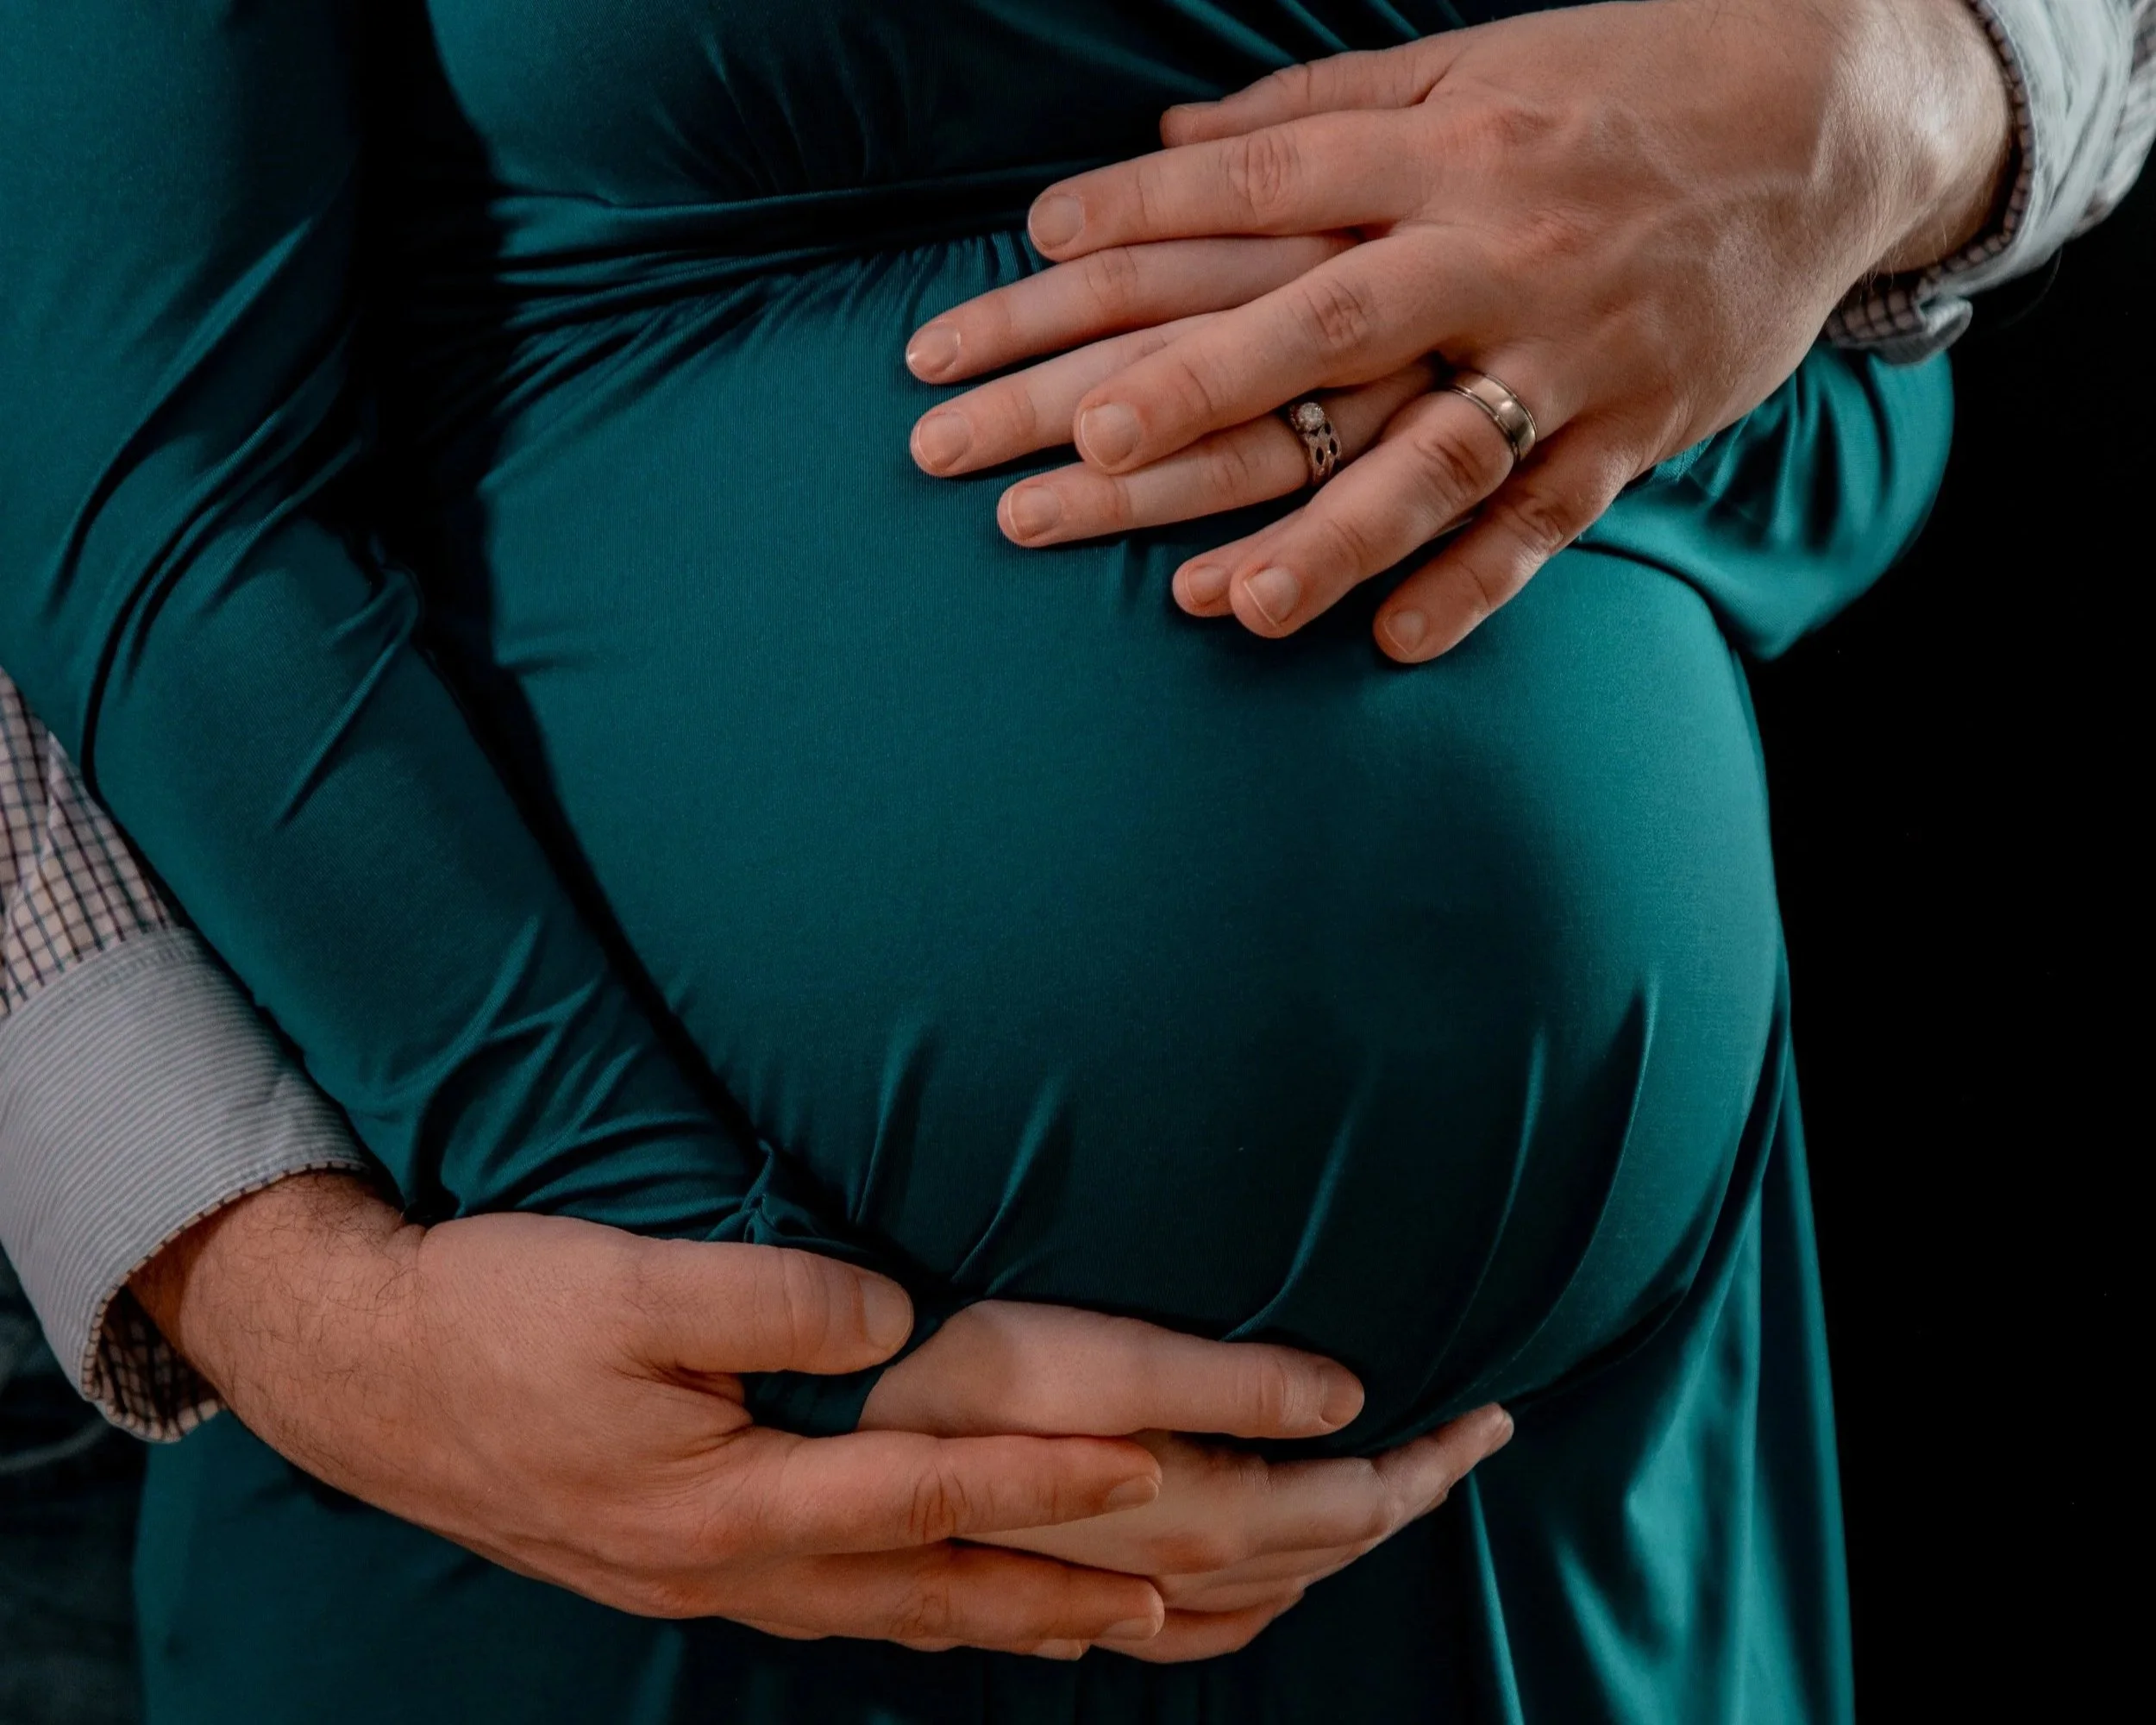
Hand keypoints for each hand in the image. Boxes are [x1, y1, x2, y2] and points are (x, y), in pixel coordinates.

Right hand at [132, 1173, 1170, 1656]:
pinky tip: (949, 1611)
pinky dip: (920, 1619)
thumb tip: (897, 1316)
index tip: (1155, 1467)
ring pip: (890, 1618)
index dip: (1047, 1481)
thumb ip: (769, 1297)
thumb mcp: (623, 1283)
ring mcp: (706, 1583)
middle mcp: (730, 1564)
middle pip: (931, 1590)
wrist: (366, 1380)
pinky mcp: (685, 1572)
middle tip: (1175, 1600)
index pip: (930, 1491)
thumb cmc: (497, 1317)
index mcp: (726, 1495)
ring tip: (1102, 1626)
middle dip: (1059, 1594)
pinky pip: (838, 1613)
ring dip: (1002, 1622)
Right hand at [862, 1303, 1512, 1660]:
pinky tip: (1244, 1588)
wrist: (786, 1448)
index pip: (1353, 1505)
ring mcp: (1095, 1594)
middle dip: (1403, 1499)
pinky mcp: (1042, 1593)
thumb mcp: (1099, 1357)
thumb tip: (1347, 1397)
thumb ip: (1232, 1384)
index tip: (1491, 1417)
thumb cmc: (953, 1375)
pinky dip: (1246, 1608)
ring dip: (1333, 1552)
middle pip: (1320, 1555)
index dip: (1430, 1464)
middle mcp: (1155, 1574)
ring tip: (1380, 1498)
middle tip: (1465, 1444)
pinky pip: (1182, 1631)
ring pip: (1257, 1598)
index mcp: (1191, 1517)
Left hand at [909, 0, 2009, 660]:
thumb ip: (1321, 110)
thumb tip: (1170, 137)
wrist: (1837, 110)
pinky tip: (1390, 645)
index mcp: (1447, 145)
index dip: (1146, 211)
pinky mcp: (1634, 427)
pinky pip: (1548, 520)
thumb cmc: (1631, 80)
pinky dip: (1475, 586)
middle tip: (1080, 441)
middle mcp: (1497, 250)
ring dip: (1329, 535)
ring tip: (1224, 607)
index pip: (1270, 183)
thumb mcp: (1477, 63)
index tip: (1030, 246)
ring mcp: (1570, 351)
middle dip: (1196, 385)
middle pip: (1323, 324)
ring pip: (1436, 454)